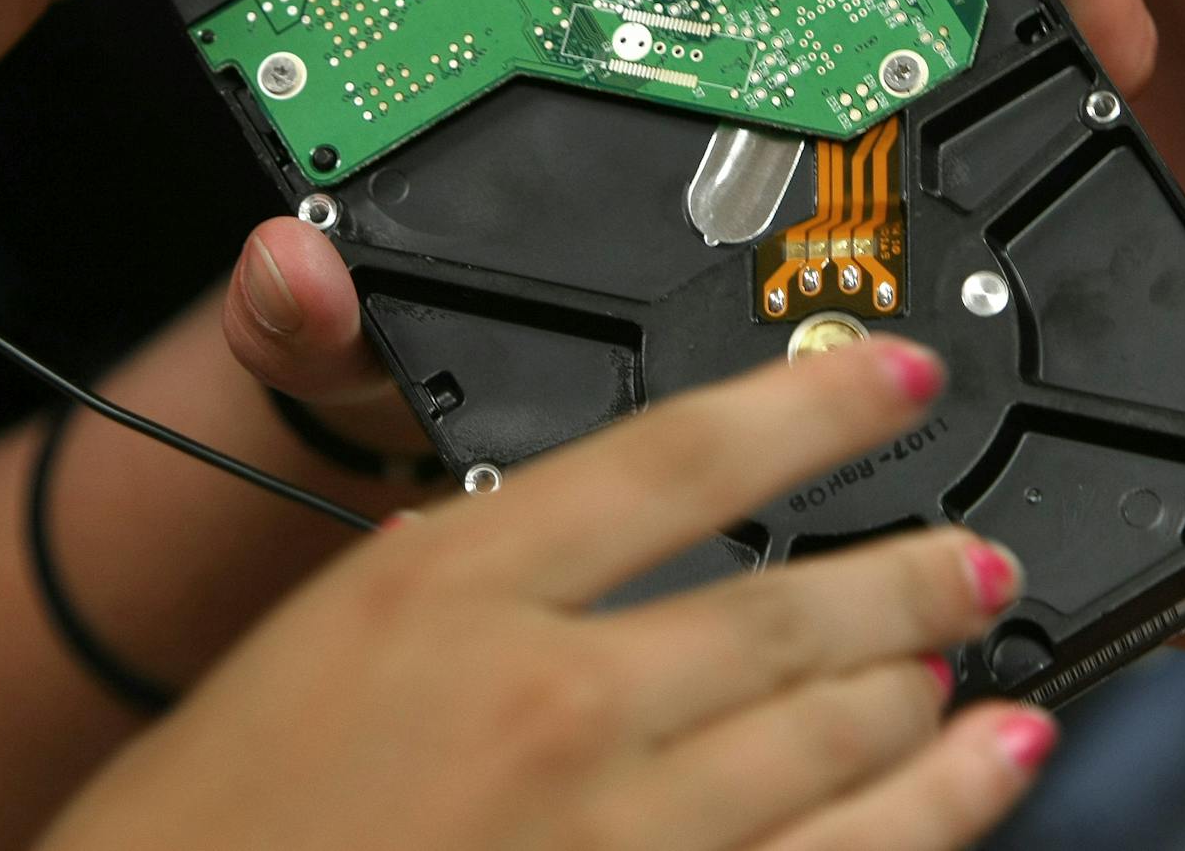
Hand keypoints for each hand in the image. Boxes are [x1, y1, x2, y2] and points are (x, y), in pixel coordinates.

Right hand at [36, 338, 1055, 850]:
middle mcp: (548, 697)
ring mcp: (611, 832)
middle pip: (784, 602)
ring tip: (977, 646)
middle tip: (969, 550)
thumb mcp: (311, 642)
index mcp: (448, 586)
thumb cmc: (203, 826)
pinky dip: (928, 815)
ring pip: (829, 734)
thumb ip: (443, 567)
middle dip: (907, 570)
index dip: (811, 408)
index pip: (677, 457)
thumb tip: (532, 523)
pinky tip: (981, 775)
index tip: (889, 378)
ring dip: (921, 683)